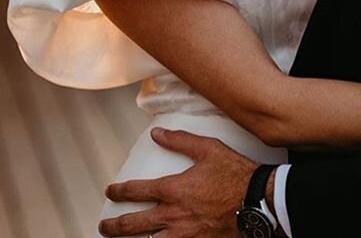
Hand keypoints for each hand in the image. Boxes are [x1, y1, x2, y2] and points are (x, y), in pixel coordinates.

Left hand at [98, 127, 257, 236]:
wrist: (257, 202)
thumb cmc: (234, 173)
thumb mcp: (208, 148)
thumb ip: (180, 140)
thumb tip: (156, 133)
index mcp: (174, 190)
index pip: (137, 190)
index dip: (119, 191)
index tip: (110, 192)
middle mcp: (173, 216)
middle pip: (134, 224)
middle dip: (114, 226)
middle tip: (103, 227)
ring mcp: (183, 236)